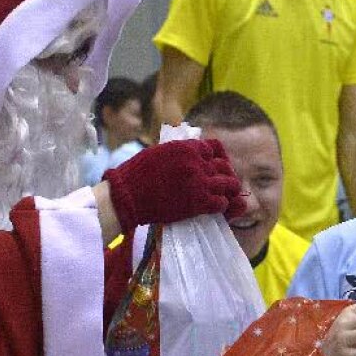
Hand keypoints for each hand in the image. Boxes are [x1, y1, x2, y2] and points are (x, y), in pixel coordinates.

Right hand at [102, 139, 242, 233]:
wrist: (126, 196)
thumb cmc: (135, 174)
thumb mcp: (160, 152)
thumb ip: (179, 152)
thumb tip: (191, 153)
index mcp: (186, 147)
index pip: (214, 148)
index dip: (216, 158)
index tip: (213, 167)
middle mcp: (196, 162)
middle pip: (224, 166)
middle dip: (225, 174)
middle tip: (223, 184)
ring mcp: (200, 182)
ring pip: (229, 184)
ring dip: (228, 191)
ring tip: (224, 196)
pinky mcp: (199, 202)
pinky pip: (222, 203)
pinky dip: (221, 206)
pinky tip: (214, 208)